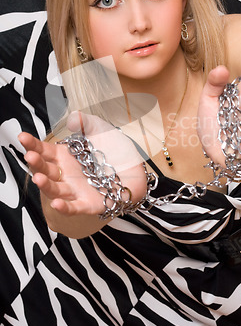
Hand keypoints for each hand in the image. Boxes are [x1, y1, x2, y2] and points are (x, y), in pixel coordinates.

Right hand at [18, 112, 146, 218]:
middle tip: (30, 155)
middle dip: (36, 163)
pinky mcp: (87, 204)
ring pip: (55, 189)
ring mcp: (74, 190)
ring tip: (38, 178)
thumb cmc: (113, 151)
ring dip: (45, 185)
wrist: (134, 169)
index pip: (44, 150)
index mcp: (64, 156)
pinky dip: (65, 207)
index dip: (32, 144)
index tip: (22, 137)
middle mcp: (65, 174)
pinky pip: (73, 207)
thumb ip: (87, 123)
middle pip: (46, 169)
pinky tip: (56, 203)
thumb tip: (74, 118)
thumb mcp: (100, 131)